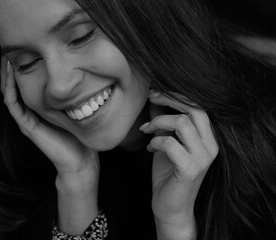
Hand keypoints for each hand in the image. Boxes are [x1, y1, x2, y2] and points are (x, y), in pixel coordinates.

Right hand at [0, 58, 98, 233]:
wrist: (80, 160)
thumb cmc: (79, 134)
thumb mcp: (74, 107)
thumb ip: (70, 93)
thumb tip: (79, 72)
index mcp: (39, 107)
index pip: (24, 82)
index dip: (21, 65)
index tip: (24, 47)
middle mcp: (29, 112)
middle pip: (12, 85)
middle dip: (10, 67)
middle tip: (9, 47)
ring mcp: (26, 119)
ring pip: (9, 92)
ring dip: (6, 75)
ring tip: (6, 56)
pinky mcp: (27, 126)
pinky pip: (13, 104)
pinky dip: (10, 88)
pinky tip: (11, 74)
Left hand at [140, 91, 218, 239]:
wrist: (170, 207)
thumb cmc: (168, 173)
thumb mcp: (167, 142)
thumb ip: (165, 122)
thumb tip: (155, 98)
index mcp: (208, 138)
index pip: (199, 106)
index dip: (176, 94)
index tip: (155, 92)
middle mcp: (211, 146)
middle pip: (195, 109)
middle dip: (169, 99)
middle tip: (150, 98)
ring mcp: (202, 158)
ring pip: (182, 123)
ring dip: (158, 122)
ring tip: (147, 131)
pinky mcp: (190, 170)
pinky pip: (170, 143)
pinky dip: (155, 141)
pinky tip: (150, 149)